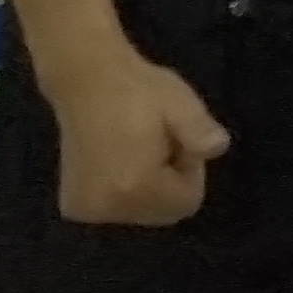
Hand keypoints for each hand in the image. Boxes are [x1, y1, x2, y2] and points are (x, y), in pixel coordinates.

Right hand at [39, 38, 230, 225]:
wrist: (86, 80)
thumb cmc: (137, 90)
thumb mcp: (180, 103)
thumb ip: (201, 131)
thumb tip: (218, 148)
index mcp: (134, 187)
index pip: (185, 203)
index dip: (189, 172)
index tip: (175, 141)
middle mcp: (107, 207)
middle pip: (163, 212)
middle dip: (168, 183)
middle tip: (157, 144)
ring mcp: (87, 210)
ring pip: (141, 211)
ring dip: (147, 187)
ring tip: (134, 148)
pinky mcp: (74, 206)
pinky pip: (118, 209)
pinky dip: (124, 192)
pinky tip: (115, 160)